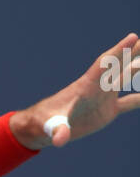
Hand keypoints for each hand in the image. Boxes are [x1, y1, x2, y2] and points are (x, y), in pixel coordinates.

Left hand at [10, 33, 139, 149]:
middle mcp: (98, 88)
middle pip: (118, 66)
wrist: (46, 126)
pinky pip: (128, 102)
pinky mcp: (108, 111)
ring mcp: (104, 98)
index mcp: (86, 86)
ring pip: (125, 79)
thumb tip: (60, 140)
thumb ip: (58, 129)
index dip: (118, 51)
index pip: (105, 65)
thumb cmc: (46, 121)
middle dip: (131, 51)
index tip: (132, 37)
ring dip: (137, 69)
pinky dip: (139, 99)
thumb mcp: (52, 125)